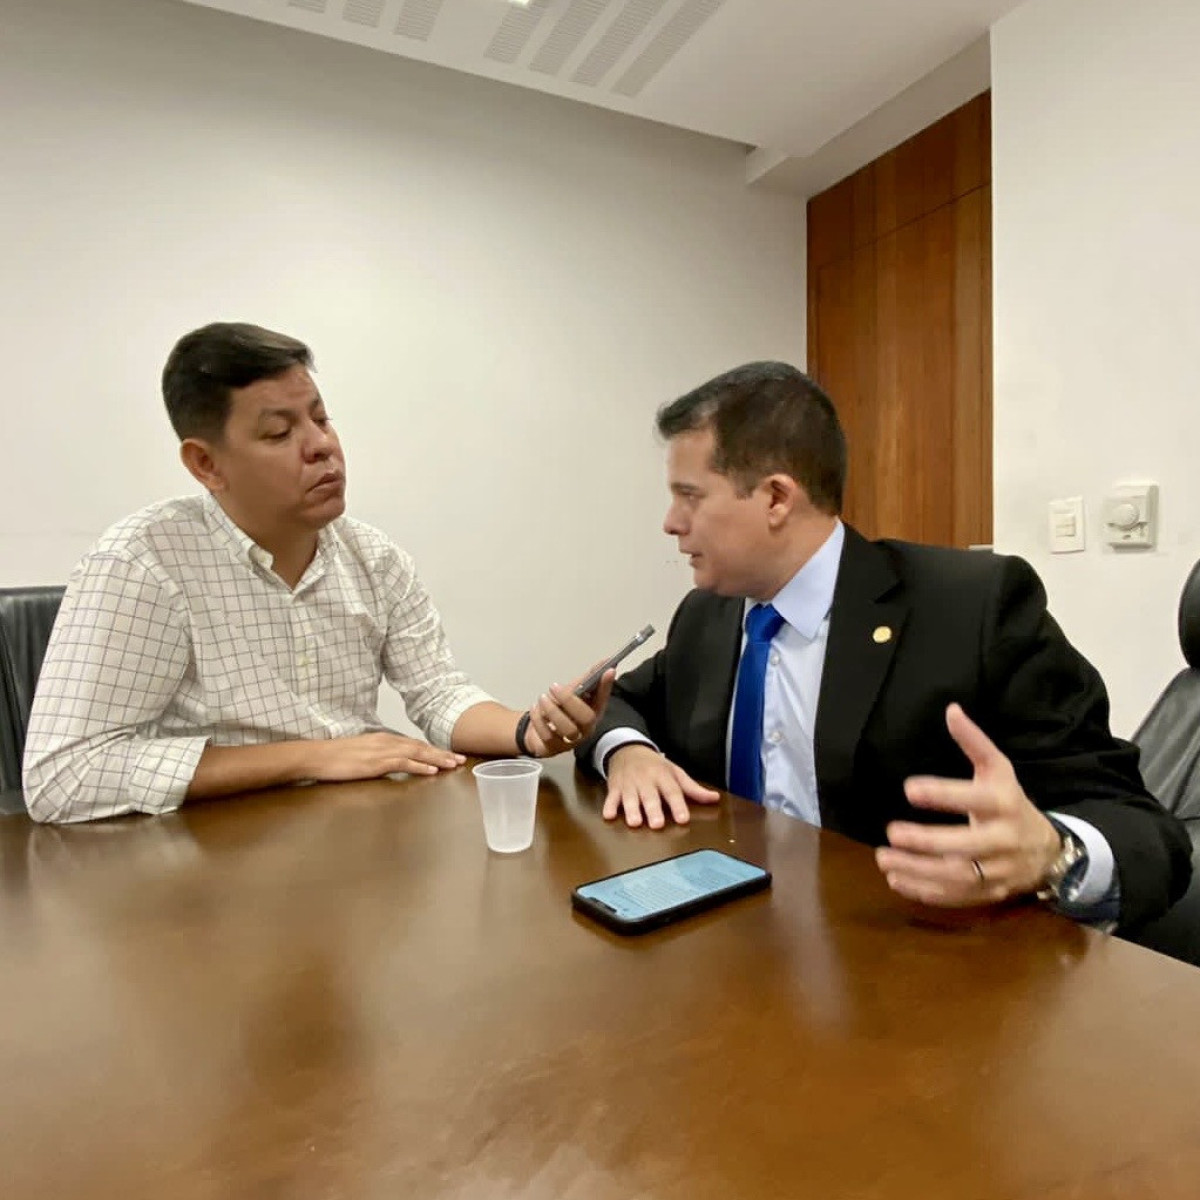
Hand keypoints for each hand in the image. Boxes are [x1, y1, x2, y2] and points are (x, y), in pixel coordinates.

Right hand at [308, 733, 464, 781]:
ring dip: (437, 759)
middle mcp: (386, 742)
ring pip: (416, 753)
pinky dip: (419, 766)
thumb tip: (390, 762)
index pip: (414, 743)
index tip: (449, 754)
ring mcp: (381, 751)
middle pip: (420, 746)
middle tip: (460, 759)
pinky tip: (432, 770)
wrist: (317, 756)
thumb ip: (378, 756)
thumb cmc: (335, 757)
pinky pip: (403, 763)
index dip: (433, 749)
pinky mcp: (375, 763)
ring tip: (453, 765)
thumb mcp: (361, 754)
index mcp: (383, 739)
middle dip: (442, 753)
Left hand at [524, 669, 615, 757]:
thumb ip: (588, 679)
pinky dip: (539, 720)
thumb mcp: (572, 692)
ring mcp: (570, 741)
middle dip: (569, 700)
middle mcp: (585, 729)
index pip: (603, 699)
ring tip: (542, 698)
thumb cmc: (560, 710)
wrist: (537, 730)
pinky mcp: (554, 748)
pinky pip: (548, 736)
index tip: (607, 670)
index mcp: (593, 713)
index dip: (606, 687)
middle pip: (586, 718)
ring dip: (552, 710)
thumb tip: (606, 662)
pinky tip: (535, 709)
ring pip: (567, 728)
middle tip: (553, 687)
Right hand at [603, 744, 720, 829]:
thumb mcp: (675, 772)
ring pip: (630, 798)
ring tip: (635, 823)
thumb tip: (714, 798)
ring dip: (631, 810)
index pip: (673, 792)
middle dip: (653, 809)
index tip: (683, 819)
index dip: (678, 806)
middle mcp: (646, 780)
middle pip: (650, 796)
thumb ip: (693, 788)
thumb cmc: (655, 765)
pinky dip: (609, 806)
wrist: (627, 749)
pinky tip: (608, 815)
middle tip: (657, 824)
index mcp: (663, 776)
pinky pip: (611, 797)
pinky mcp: (615, 787)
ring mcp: (629, 784)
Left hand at [874, 703, 1061, 907]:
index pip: (974, 799)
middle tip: (891, 832)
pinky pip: (957, 897)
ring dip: (917, 870)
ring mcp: (999, 872)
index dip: (943, 794)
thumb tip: (951, 709)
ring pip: (958, 877)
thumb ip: (974, 743)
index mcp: (1004, 804)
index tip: (908, 788)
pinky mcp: (991, 894)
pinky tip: (896, 880)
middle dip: (926, 842)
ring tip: (883, 859)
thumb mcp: (999, 770)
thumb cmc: (1011, 804)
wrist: (1050, 853)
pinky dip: (926, 892)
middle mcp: (1003, 841)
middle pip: (965, 846)